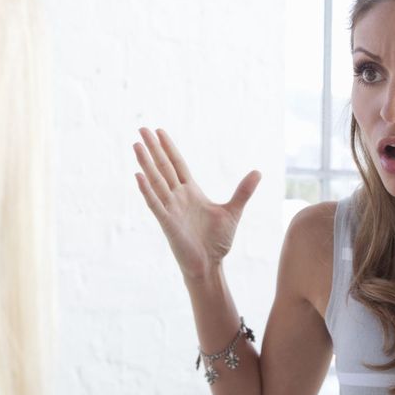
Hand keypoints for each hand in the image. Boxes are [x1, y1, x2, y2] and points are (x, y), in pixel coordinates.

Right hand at [133, 127, 260, 279]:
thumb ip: (243, 191)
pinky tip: (138, 175)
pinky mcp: (167, 223)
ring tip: (136, 144)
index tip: (159, 131)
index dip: (169, 148)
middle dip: (153, 148)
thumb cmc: (218, 241)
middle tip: (142, 128)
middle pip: (163, 167)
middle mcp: (177, 197)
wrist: (210, 265)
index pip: (177, 164)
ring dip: (146, 163)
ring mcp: (170, 209)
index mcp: (191, 192)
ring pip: (155, 181)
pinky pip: (154, 203)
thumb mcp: (233, 211)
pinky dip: (146, 190)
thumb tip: (258, 172)